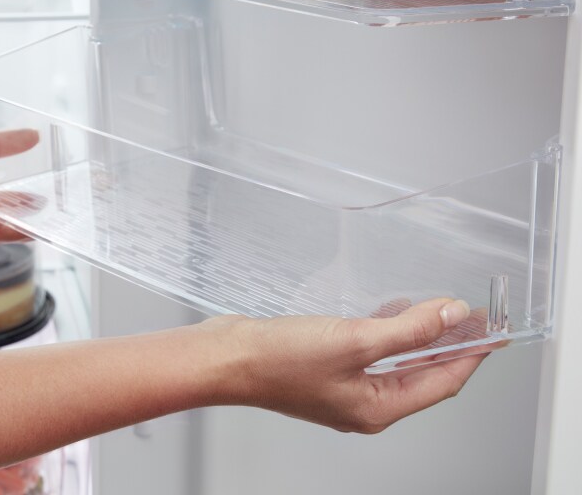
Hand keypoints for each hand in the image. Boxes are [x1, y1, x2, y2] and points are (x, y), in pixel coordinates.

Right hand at [209, 298, 485, 432]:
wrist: (227, 358)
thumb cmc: (278, 361)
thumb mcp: (355, 341)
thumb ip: (408, 330)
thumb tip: (451, 318)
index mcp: (376, 409)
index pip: (441, 382)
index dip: (470, 354)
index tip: (490, 330)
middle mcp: (363, 403)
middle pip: (421, 374)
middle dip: (448, 343)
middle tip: (469, 316)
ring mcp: (343, 386)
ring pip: (396, 362)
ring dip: (418, 336)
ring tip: (438, 310)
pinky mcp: (327, 367)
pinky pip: (371, 352)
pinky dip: (387, 332)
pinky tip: (389, 311)